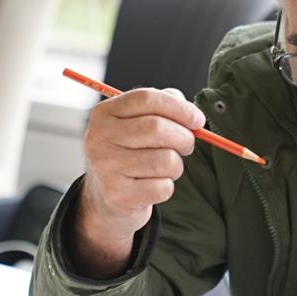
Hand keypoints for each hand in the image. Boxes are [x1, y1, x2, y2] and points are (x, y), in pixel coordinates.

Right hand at [73, 88, 204, 274]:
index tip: (198, 119)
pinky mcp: (117, 195)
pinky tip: (152, 185)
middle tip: (187, 146)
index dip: (179, 107)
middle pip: (157, 128)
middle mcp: (99, 137)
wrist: (108, 197)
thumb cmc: (131, 154)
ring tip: (165, 168)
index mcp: (104, 113)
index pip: (146, 98)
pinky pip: (163, 187)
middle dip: (184, 138)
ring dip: (176, 166)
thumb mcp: (137, 124)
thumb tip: (189, 110)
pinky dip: (167, 187)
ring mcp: (106, 167)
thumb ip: (161, 109)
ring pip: (166, 160)